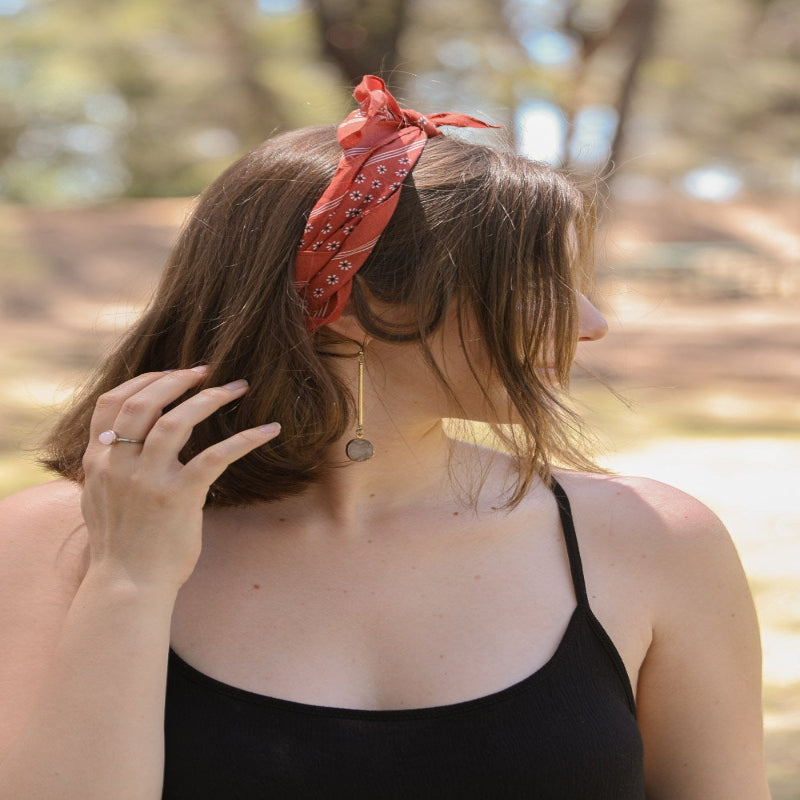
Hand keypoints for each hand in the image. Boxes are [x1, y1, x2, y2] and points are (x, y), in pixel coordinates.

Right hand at [80, 367, 279, 590]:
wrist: (127, 586)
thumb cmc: (120, 545)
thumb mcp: (98, 499)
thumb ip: (105, 467)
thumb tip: (113, 443)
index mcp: (98, 461)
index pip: (112, 403)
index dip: (144, 380)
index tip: (172, 373)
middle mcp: (119, 465)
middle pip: (143, 402)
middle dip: (176, 379)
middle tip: (205, 370)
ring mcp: (148, 480)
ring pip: (176, 421)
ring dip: (210, 398)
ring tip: (235, 387)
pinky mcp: (179, 497)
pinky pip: (216, 456)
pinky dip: (246, 439)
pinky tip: (268, 430)